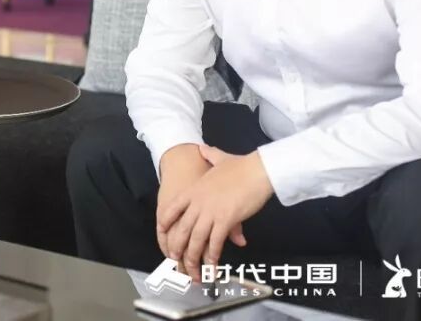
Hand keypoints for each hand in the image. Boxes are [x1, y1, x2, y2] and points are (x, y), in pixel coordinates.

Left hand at [159, 145, 273, 273]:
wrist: (258, 170)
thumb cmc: (243, 166)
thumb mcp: (221, 158)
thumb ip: (210, 155)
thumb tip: (203, 149)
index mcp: (195, 190)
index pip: (173, 208)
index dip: (166, 222)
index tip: (162, 233)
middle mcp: (199, 202)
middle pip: (181, 229)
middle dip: (177, 247)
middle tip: (176, 260)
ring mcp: (211, 211)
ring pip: (196, 239)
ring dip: (193, 257)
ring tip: (193, 270)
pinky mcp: (226, 219)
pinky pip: (215, 242)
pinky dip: (212, 255)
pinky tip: (212, 264)